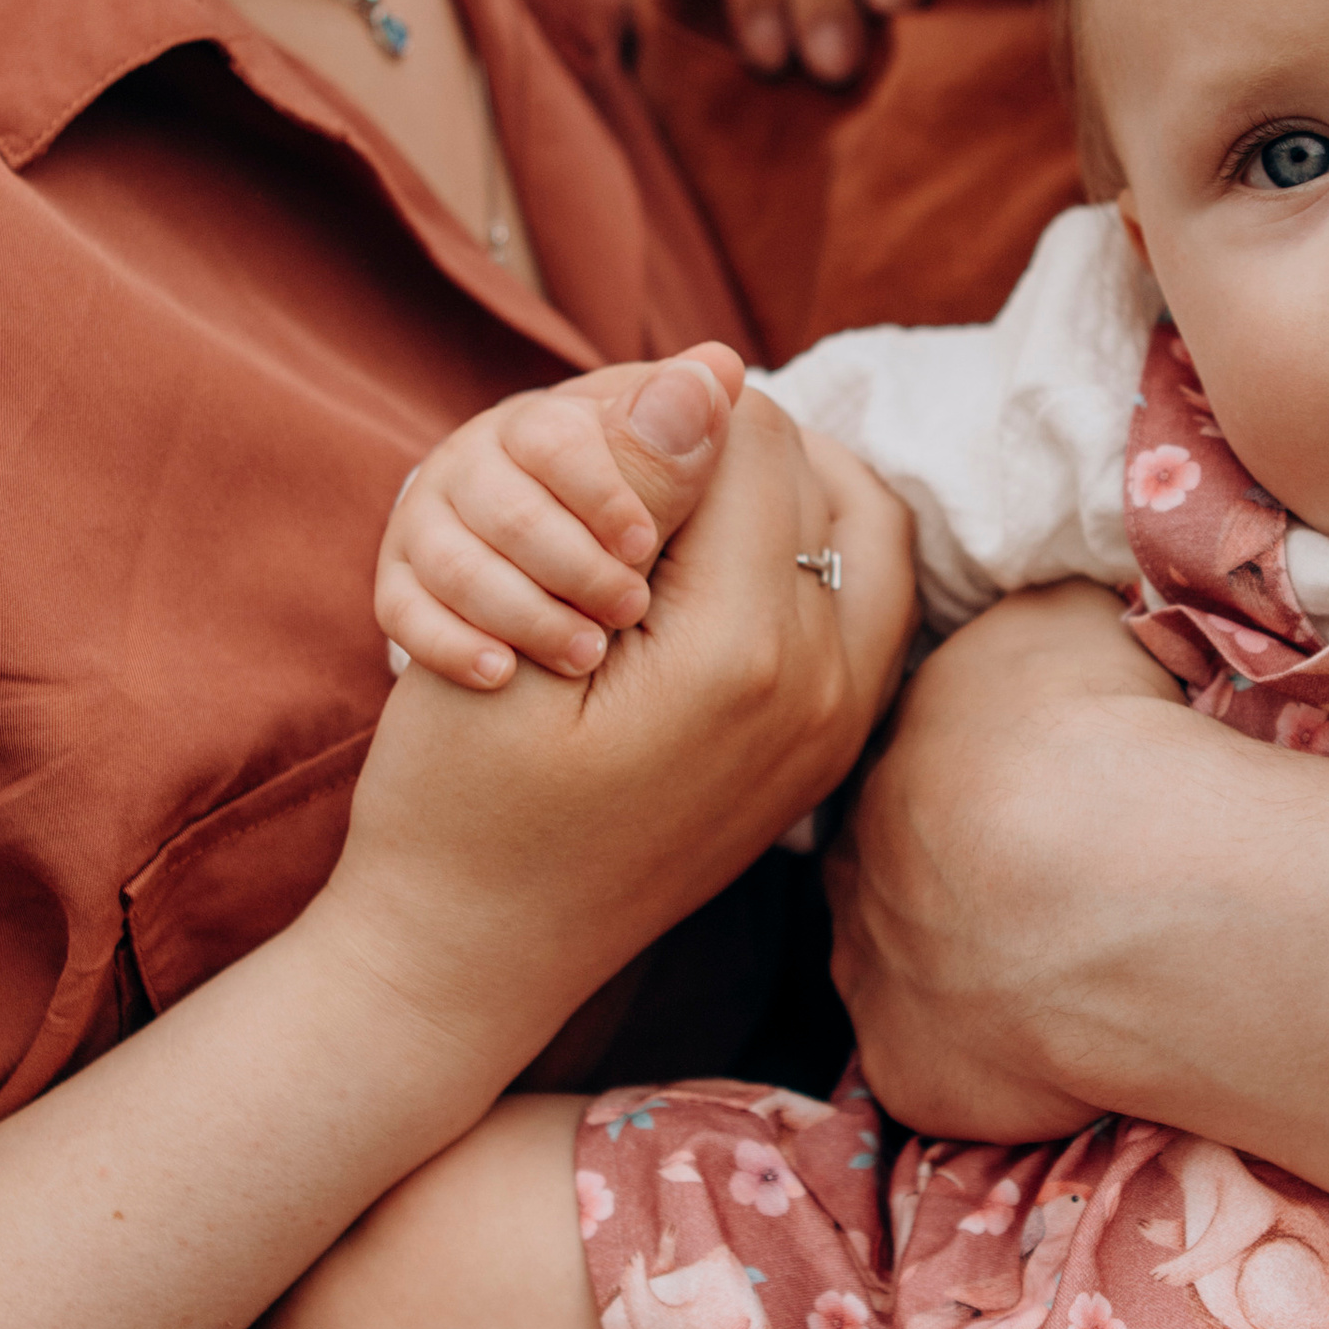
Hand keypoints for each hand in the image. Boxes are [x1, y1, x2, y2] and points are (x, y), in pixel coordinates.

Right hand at [325, 392, 915, 1064]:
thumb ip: (633, 495)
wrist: (472, 956)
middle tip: (638, 465)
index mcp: (749, 650)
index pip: (754, 437)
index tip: (592, 449)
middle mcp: (823, 688)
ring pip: (867, 537)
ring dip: (787, 492)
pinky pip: (866, 607)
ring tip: (685, 497)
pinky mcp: (824, 754)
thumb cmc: (461, 801)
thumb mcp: (518, 625)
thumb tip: (711, 372)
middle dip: (732, 448)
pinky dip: (810, 556)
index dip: (667, 415)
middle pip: (824, 476)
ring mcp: (835, 730)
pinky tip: (716, 563)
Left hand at [830, 583, 1183, 1138]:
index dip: (976, 781)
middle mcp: (859, 860)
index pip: (914, 765)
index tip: (1038, 795)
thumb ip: (1027, 632)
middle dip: (955, 877)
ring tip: (1073, 967)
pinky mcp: (907, 1074)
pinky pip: (946, 1072)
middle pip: (896, 868)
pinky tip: (1070, 1043)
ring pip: (910, 971)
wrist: (1124, 882)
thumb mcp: (1062, 622)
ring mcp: (875, 974)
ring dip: (970, 971)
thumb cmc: (1103, 734)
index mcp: (894, 749)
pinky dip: (998, 1065)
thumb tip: (1039, 633)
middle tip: (1055, 884)